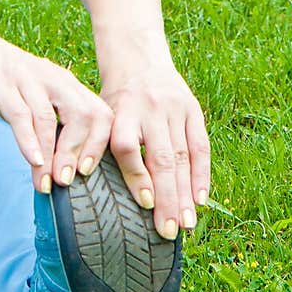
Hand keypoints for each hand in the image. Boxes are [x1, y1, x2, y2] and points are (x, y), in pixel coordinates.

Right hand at [0, 13, 113, 192]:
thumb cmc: (4, 77)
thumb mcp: (35, 96)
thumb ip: (49, 122)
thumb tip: (60, 164)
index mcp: (66, 84)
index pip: (100, 113)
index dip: (99, 144)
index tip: (86, 172)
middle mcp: (53, 79)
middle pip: (84, 115)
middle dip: (80, 152)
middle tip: (66, 180)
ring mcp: (27, 80)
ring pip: (49, 119)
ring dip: (51, 155)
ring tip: (46, 182)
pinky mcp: (1, 85)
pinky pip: (20, 114)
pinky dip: (28, 140)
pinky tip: (32, 160)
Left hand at [100, 64, 210, 240]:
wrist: (137, 59)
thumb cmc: (113, 99)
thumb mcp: (101, 113)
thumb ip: (100, 144)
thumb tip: (90, 192)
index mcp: (121, 110)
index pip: (128, 146)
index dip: (136, 175)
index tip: (143, 203)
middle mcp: (149, 109)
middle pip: (161, 158)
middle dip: (166, 198)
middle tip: (167, 232)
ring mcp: (174, 109)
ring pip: (183, 156)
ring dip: (185, 194)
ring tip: (185, 225)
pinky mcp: (192, 110)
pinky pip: (200, 146)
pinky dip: (201, 175)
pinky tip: (199, 200)